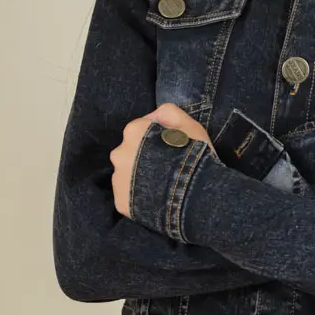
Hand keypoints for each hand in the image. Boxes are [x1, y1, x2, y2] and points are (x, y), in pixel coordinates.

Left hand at [110, 103, 213, 218]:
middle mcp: (119, 152)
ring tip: (162, 184)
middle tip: (166, 166)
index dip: (157, 139)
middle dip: (145, 157)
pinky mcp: (120, 202)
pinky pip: (128, 196)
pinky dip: (138, 197)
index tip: (171, 148)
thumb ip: (169, 111)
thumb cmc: (193, 155)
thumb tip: (154, 116)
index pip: (142, 130)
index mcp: (134, 131)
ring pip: (128, 174)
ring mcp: (118, 179)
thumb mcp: (189, 124)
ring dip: (140, 176)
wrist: (195, 195)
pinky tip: (156, 198)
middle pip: (131, 152)